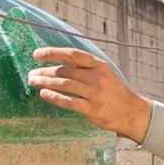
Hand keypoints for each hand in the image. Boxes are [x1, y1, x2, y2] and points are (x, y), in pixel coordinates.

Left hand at [28, 47, 152, 143]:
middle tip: (31, 74)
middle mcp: (97, 77)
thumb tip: (58, 65)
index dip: (53, 52)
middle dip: (45, 71)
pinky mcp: (93, 109)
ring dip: (46, 83)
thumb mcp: (104, 74)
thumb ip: (85, 68)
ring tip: (33, 82)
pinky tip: (44, 94)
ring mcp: (95, 93)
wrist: (132, 112)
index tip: (37, 54)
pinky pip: (70, 102)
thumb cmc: (114, 92)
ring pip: (65, 84)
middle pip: (65, 70)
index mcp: (99, 65)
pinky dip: (55, 97)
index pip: (72, 54)